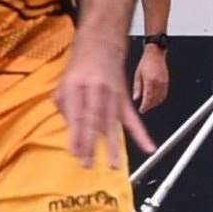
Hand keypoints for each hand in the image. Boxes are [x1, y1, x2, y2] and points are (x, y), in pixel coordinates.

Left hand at [56, 40, 154, 167]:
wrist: (101, 46)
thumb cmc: (79, 69)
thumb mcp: (64, 84)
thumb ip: (64, 109)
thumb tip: (70, 132)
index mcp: (77, 86)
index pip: (77, 114)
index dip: (76, 135)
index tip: (75, 153)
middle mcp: (96, 90)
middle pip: (94, 120)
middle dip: (91, 144)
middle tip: (88, 164)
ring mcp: (113, 94)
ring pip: (113, 123)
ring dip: (113, 145)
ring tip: (113, 165)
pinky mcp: (124, 99)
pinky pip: (133, 119)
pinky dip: (141, 134)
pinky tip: (148, 148)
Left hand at [131, 43, 169, 113]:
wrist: (155, 54)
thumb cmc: (145, 63)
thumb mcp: (137, 74)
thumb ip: (137, 87)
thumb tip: (136, 98)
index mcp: (150, 80)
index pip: (148, 97)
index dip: (145, 105)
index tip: (141, 110)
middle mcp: (158, 82)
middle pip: (155, 99)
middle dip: (149, 106)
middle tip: (144, 108)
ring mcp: (164, 82)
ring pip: (161, 98)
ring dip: (155, 103)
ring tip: (148, 105)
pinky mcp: (166, 81)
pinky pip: (164, 93)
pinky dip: (160, 99)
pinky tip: (155, 100)